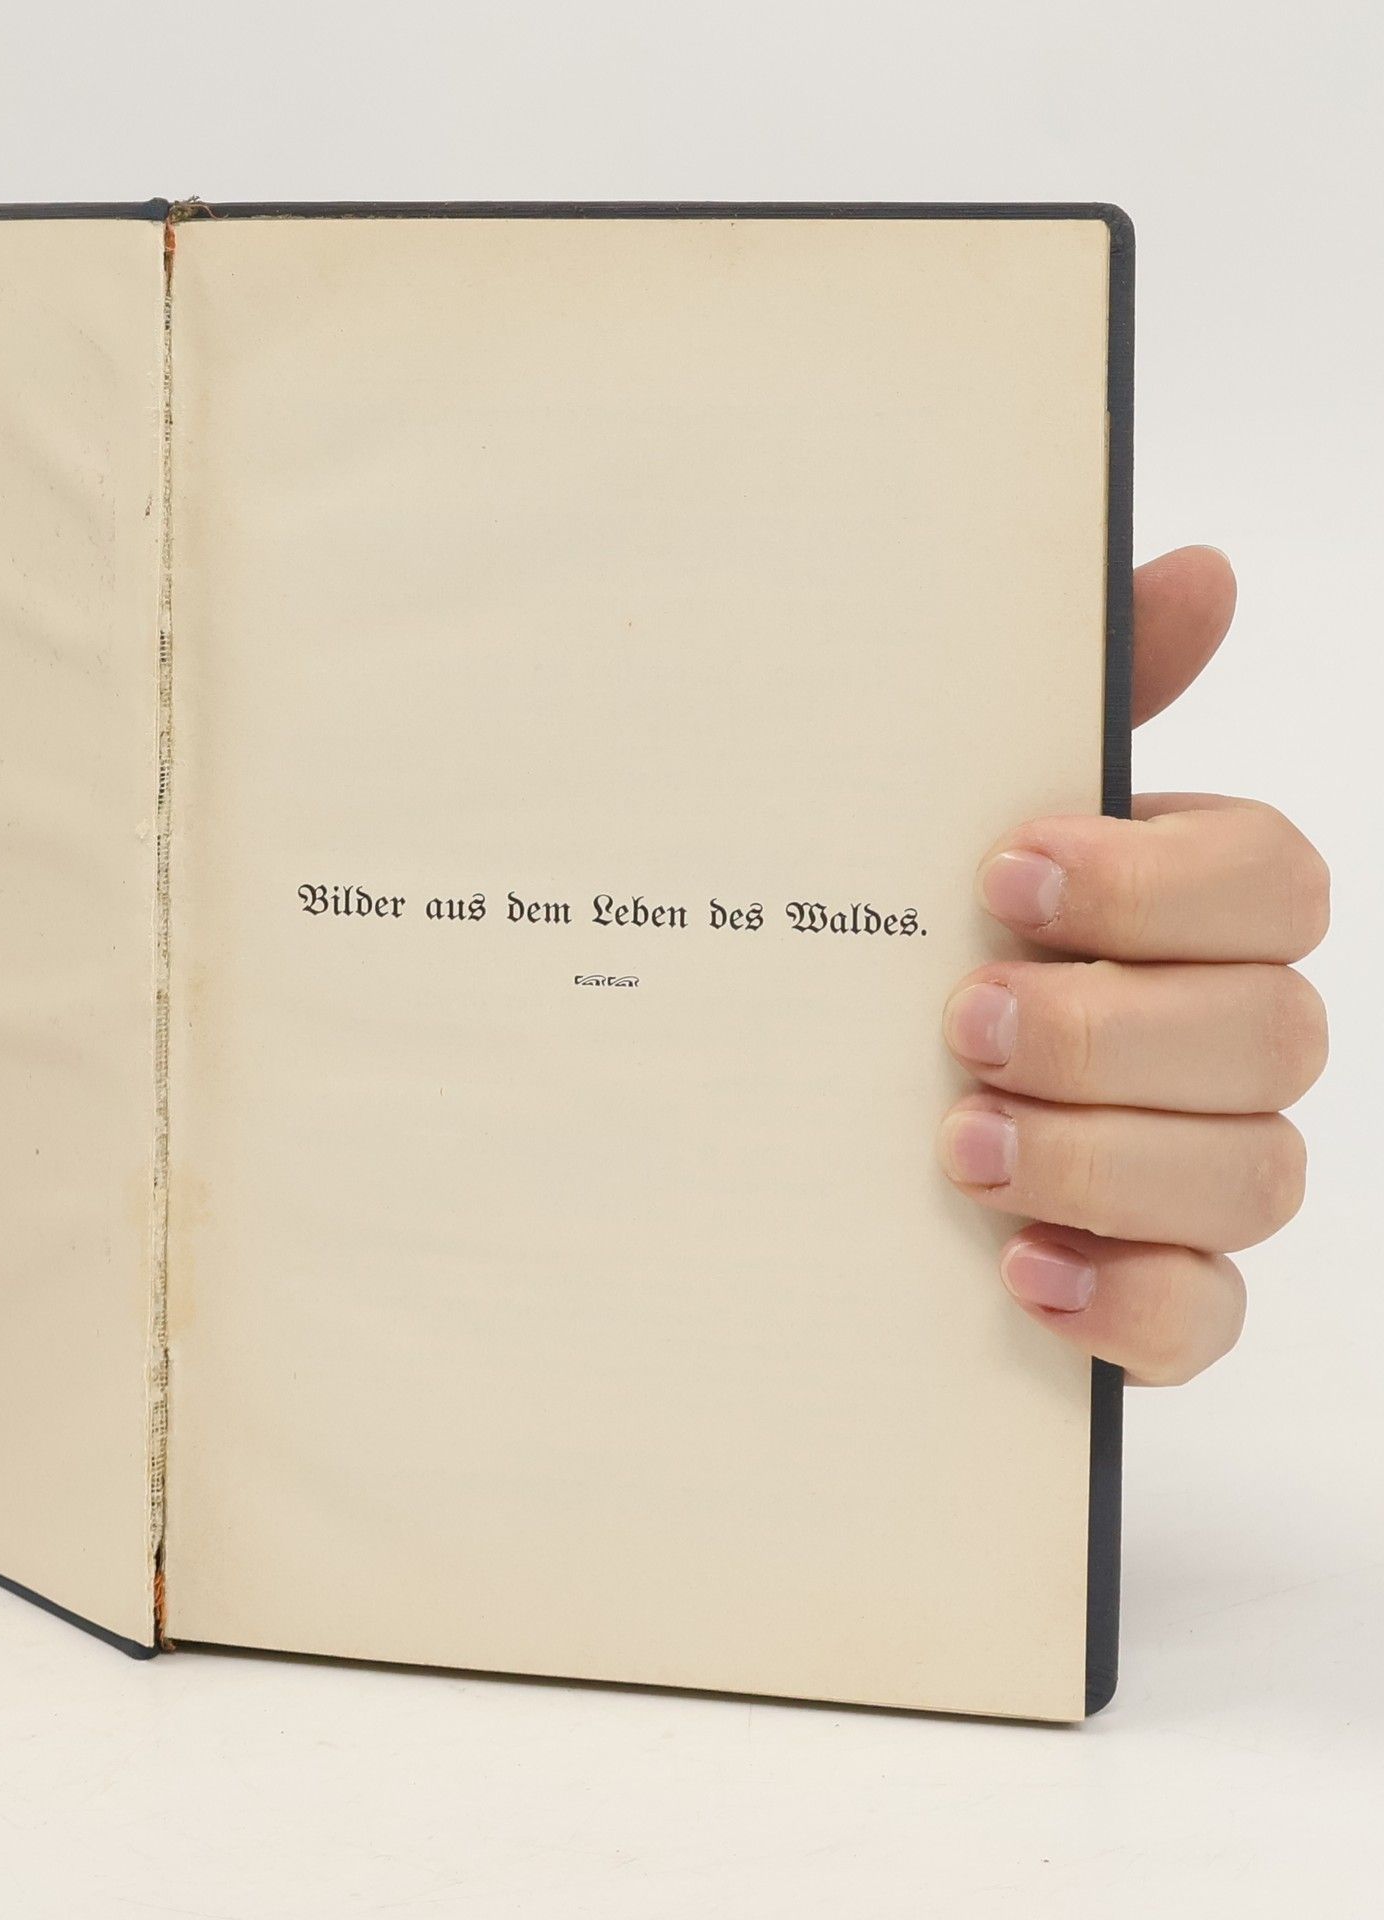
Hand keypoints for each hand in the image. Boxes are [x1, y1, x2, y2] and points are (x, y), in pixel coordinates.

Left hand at [940, 546, 1328, 1383]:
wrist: (816, 1109)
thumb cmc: (914, 941)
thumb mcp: (954, 818)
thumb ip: (1080, 707)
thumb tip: (1200, 570)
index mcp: (1189, 912)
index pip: (1273, 877)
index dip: (1156, 881)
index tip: (1003, 874)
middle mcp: (1223, 1039)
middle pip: (1274, 1034)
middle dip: (1112, 1031)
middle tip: (961, 1025)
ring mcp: (1201, 1173)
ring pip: (1255, 1177)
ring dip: (1102, 1160)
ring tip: (958, 1148)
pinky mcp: (1159, 1294)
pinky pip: (1205, 1320)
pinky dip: (1126, 1303)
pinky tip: (1018, 1273)